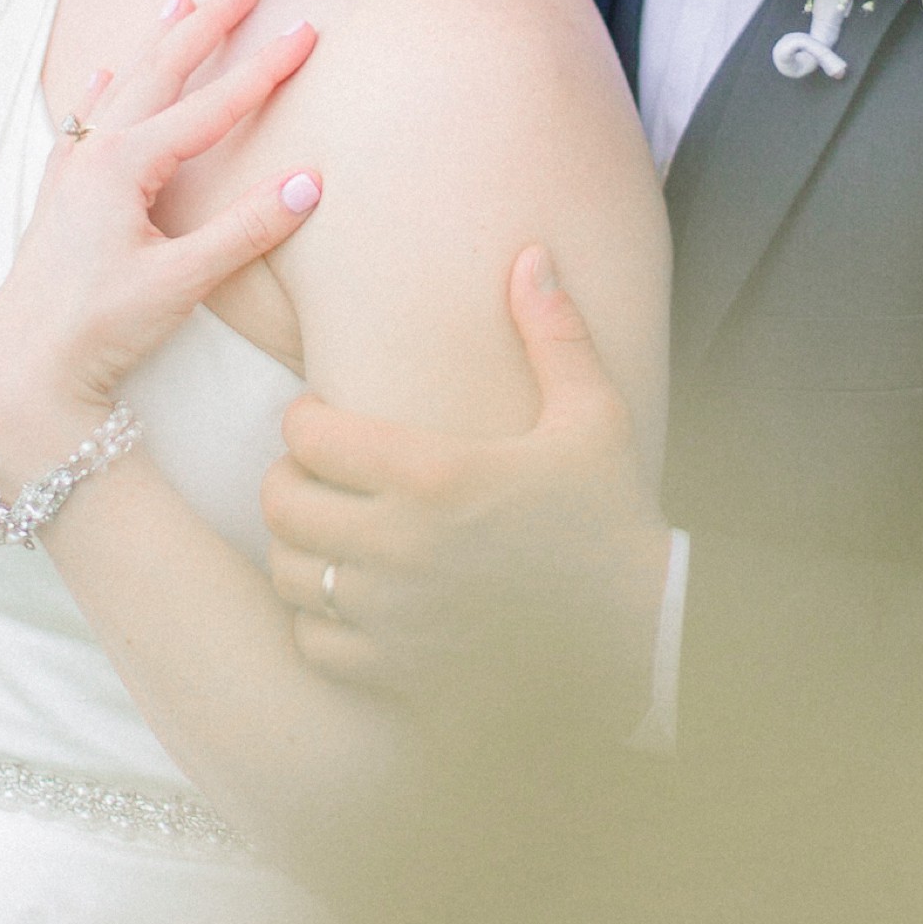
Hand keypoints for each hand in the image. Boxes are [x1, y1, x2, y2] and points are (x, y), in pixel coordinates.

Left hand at [0, 0, 320, 490]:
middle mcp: (95, 154)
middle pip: (163, 71)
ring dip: (155, 42)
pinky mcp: (58, 198)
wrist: (23, 371)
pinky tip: (105, 76)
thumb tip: (311, 181)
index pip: (213, 105)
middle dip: (207, 22)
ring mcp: (72, 172)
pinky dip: (102, 91)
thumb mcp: (183, 282)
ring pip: (123, 87)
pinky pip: (84, 123)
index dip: (265, 67)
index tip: (307, 28)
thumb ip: (246, 230)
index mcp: (126, 165)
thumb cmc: (100, 328)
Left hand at [262, 247, 672, 734]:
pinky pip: (313, 640)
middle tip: (321, 473)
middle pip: (279, 501)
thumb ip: (554, 332)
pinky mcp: (396, 671)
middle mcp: (400, 546)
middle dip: (290, 478)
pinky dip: (318, 618)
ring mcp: (393, 616)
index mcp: (436, 474)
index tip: (328, 418)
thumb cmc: (612, 518)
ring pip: (287, 572)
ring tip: (331, 531)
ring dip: (298, 547)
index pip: (307, 434)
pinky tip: (353, 597)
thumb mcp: (593, 416)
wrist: (643, 635)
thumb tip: (531, 253)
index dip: (307, 418)